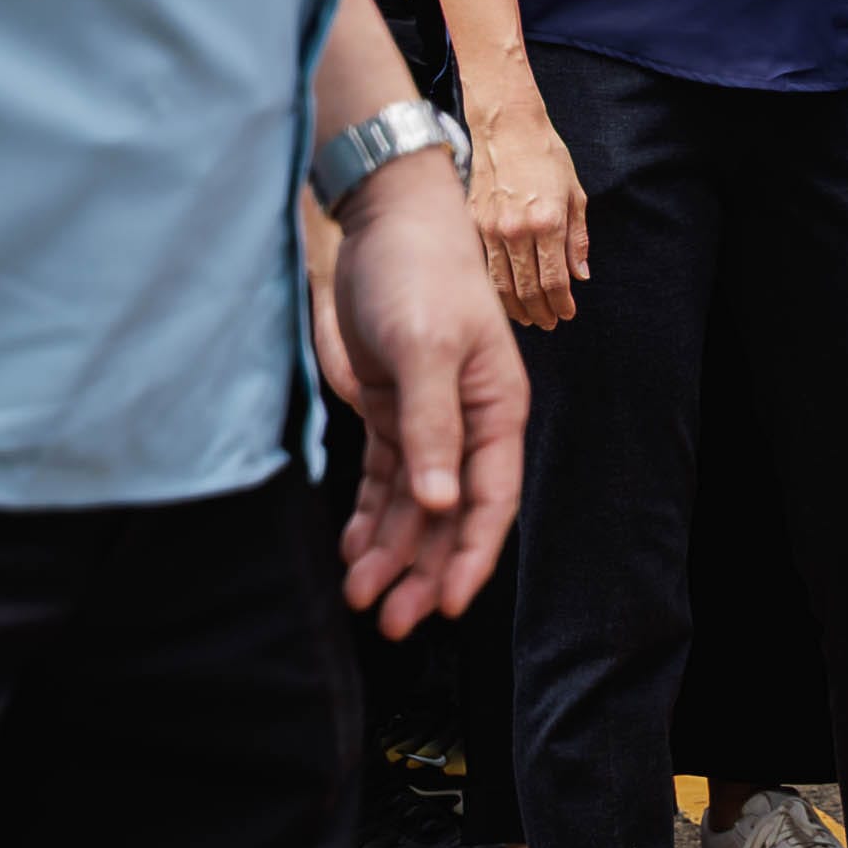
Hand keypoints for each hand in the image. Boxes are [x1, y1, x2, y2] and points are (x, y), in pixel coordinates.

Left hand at [326, 160, 528, 631]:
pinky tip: (352, 550)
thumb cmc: (418, 276)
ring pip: (414, 506)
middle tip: (391, 622)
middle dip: (422, 570)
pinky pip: (383, 480)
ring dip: (391, 552)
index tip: (445, 605)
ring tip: (361, 597)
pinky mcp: (391, 412)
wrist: (384, 225)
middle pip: (450, 515)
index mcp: (496, 410)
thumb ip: (432, 424)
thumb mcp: (425, 348)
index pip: (489, 498)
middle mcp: (468, 424)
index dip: (471, 555)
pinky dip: (370, 517)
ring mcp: (428, 421)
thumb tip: (440, 500)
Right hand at [464, 93, 587, 328]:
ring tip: (527, 318)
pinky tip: (500, 297)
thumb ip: (578, 238)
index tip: (567, 315)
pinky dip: (490, 288)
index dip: (562, 304)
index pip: (555, 280)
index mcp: (548, 221)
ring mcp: (488, 228)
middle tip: (549, 323)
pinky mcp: (469, 223)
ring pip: (499, 284)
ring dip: (514, 308)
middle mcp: (516, 229)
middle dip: (540, 312)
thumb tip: (581, 275)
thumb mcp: (576, 193)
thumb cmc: (546, 156)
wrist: (506, 128)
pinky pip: (480, 266)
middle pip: (526, 289)